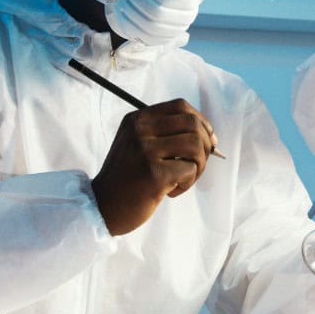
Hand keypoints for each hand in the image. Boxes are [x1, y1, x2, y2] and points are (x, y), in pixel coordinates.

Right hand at [92, 99, 218, 234]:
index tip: (207, 139)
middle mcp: (139, 130)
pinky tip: (171, 191)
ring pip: (195, 145)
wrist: (103, 207)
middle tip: (197, 164)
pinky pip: (190, 169)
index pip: (180, 106)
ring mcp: (145, 151)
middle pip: (192, 124)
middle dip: (205, 145)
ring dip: (199, 165)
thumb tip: (210, 135)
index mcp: (137, 119)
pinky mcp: (154, 174)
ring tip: (184, 179)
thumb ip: (166, 134)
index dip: (201, 120)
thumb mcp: (138, 145)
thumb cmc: (128, 178)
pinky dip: (188, 182)